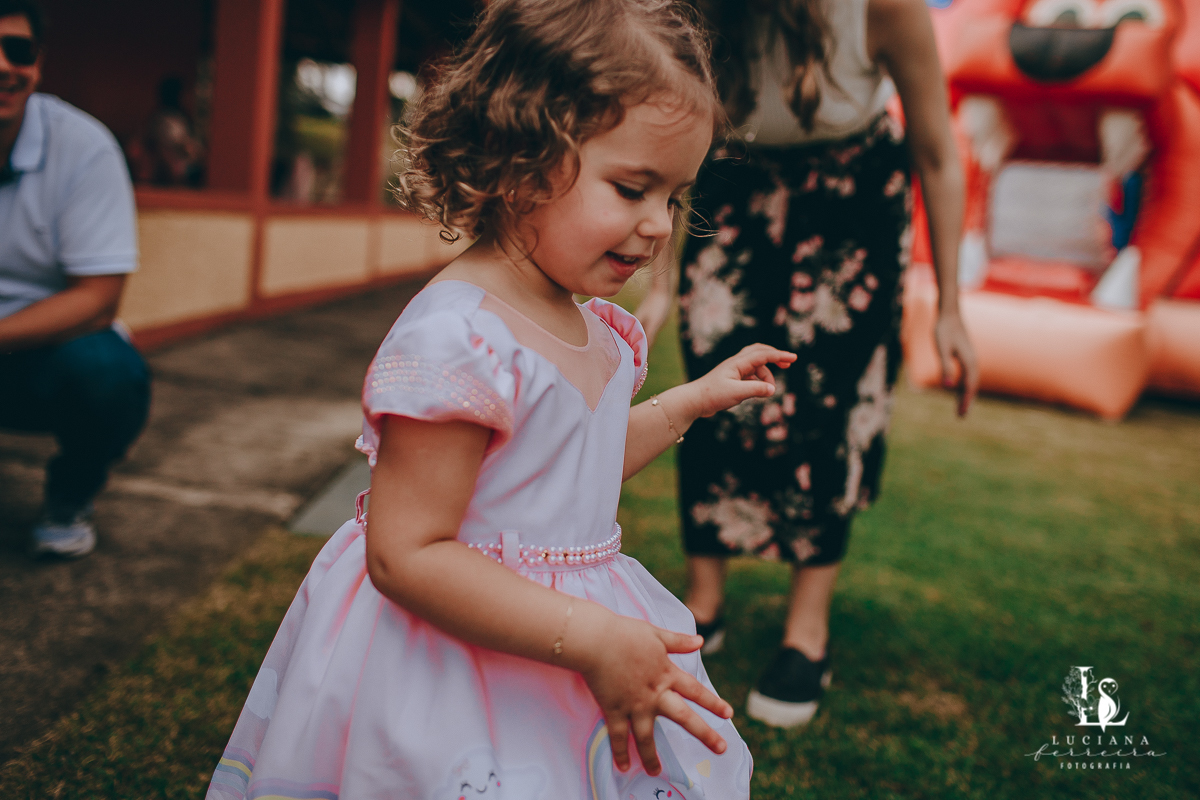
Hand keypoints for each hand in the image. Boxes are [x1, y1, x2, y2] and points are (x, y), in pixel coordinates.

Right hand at [578, 615, 732, 774]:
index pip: (695, 690)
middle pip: (684, 717)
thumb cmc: (625, 633)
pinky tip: (623, 766)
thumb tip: (700, 640)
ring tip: (656, 772)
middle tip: (721, 748)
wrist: (596, 640)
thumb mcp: (656, 634)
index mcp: (667, 673)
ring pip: (646, 736)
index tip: (728, 714)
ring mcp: (635, 704)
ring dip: (652, 756)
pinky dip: (620, 752)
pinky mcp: (614, 709)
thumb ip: (678, 641)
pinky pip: (618, 735)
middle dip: (704, 734)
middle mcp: (655, 693)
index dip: (713, 702)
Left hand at [690, 344, 796, 418]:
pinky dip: (758, 381)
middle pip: (759, 352)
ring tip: (770, 391)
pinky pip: (750, 376)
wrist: (695, 401)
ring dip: (766, 376)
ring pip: (756, 367)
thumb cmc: (713, 395)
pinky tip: (759, 391)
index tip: (794, 357)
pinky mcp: (732, 380)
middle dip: (775, 356)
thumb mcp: (737, 393)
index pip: (763, 355)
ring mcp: (734, 371)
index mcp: (738, 363)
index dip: (779, 356)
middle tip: (789, 363)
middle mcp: (736, 364)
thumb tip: (773, 389)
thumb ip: (756, 390)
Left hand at [934, 310, 977, 416]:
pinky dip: (964, 385)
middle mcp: (973, 361)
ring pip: (970, 381)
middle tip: (961, 417)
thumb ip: (945, 366)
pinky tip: (958, 390)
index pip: (969, 386)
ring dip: (966, 394)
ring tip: (961, 408)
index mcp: (969, 361)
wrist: (949, 314)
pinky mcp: (966, 356)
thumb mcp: (941, 348)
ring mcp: (970, 358)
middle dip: (967, 401)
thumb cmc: (943, 330)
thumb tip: (948, 386)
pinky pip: (967, 375)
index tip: (961, 414)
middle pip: (972, 385)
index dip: (965, 400)